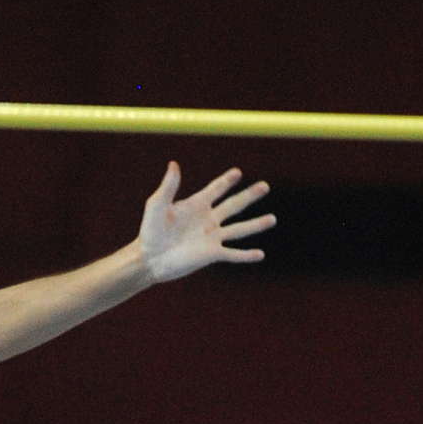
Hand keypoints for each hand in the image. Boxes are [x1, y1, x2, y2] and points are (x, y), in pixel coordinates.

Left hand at [138, 161, 274, 282]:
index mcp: (196, 205)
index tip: (238, 172)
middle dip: (249, 195)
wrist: (149, 259)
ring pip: (239, 229)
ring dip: (256, 224)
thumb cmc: (150, 231)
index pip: (216, 189)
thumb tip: (174, 164)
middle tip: (265, 186)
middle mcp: (208, 220)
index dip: (226, 181)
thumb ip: (168, 187)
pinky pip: (233, 254)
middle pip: (234, 205)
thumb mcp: (157, 205)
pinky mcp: (212, 254)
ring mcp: (211, 237)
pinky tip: (260, 255)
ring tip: (272, 219)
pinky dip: (246, 255)